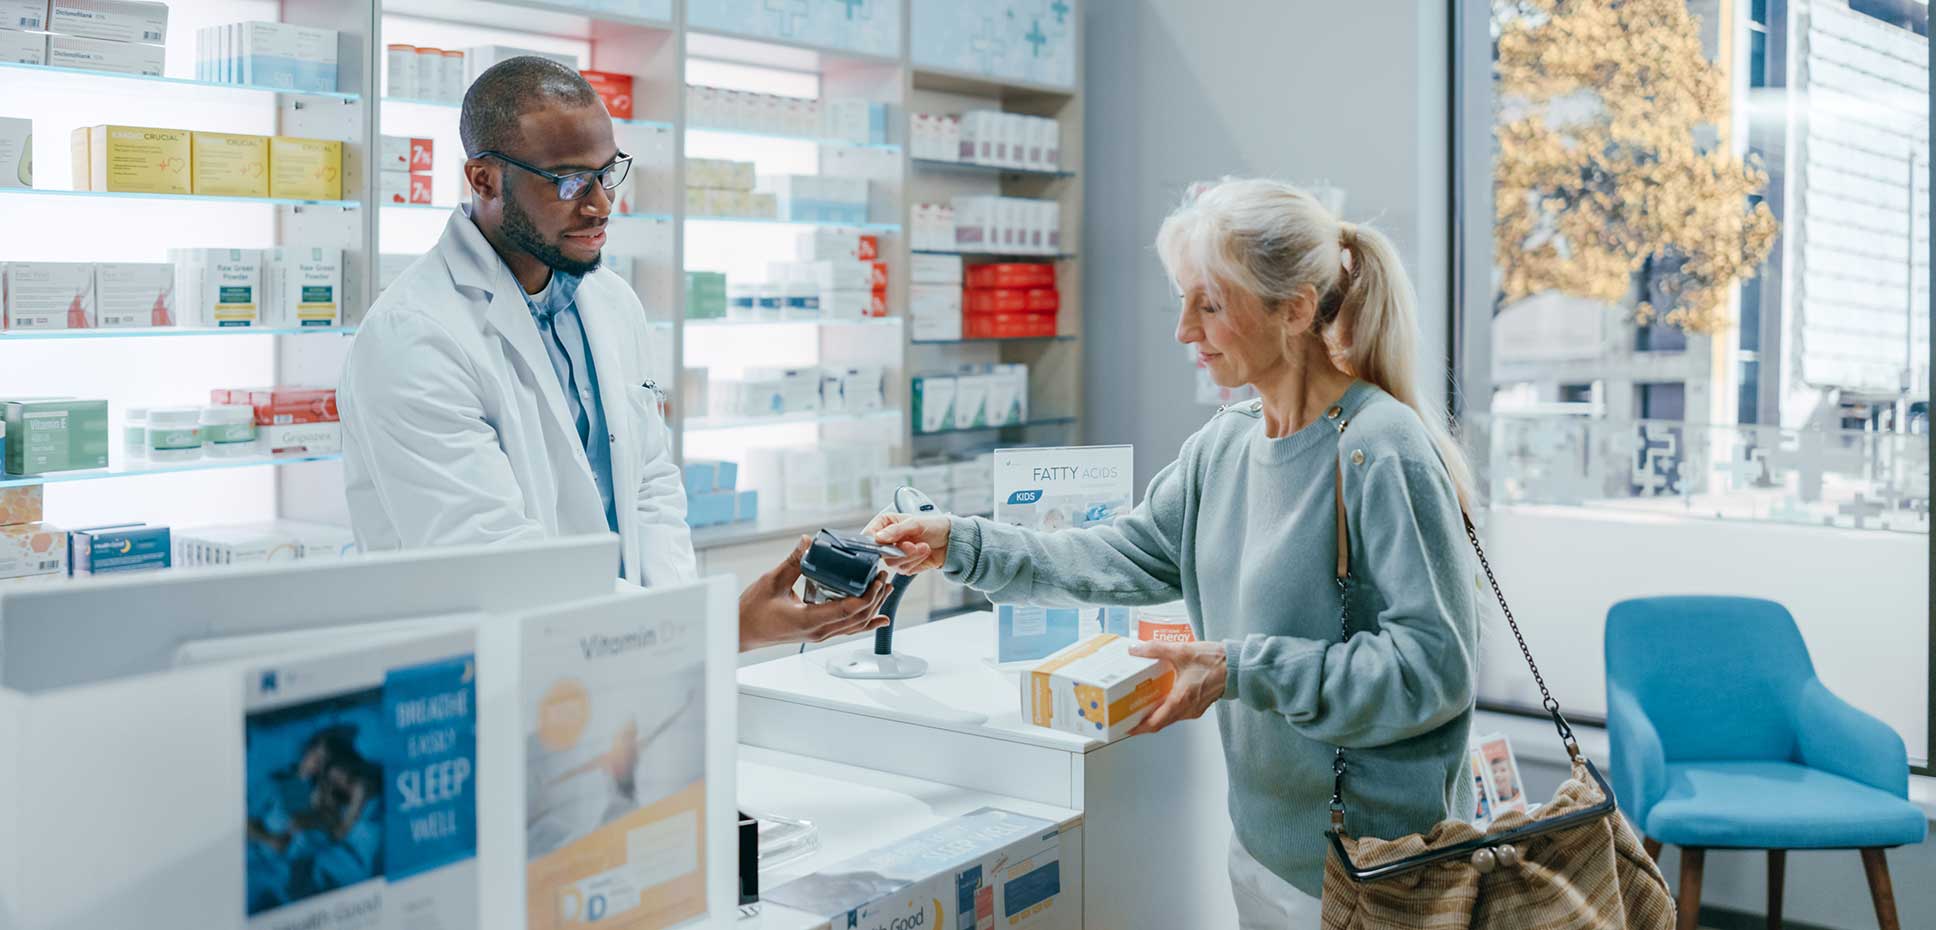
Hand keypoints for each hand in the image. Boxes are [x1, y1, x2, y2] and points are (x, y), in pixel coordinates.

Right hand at [739, 536, 890, 650]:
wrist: (741, 631)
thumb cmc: (752, 611)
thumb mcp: (772, 581)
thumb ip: (793, 561)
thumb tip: (809, 541)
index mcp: (810, 620)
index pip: (848, 609)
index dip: (867, 594)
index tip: (877, 577)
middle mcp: (819, 631)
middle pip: (857, 617)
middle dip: (875, 596)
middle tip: (883, 576)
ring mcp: (819, 634)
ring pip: (854, 625)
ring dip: (873, 607)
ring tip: (886, 589)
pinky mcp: (817, 632)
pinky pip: (846, 628)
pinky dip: (865, 622)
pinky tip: (879, 618)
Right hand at [866, 513, 949, 573]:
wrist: (950, 540)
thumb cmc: (933, 525)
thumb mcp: (915, 523)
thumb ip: (896, 530)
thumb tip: (879, 537)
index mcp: (885, 524)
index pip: (869, 535)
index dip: (874, 542)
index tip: (884, 544)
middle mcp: (887, 540)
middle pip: (880, 553)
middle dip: (899, 551)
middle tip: (912, 545)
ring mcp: (895, 555)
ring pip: (893, 563)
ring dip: (911, 556)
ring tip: (924, 547)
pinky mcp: (904, 566)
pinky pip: (905, 569)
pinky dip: (917, 562)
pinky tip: (925, 552)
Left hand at [1126, 641, 1227, 735]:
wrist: (1236, 666)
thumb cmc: (1215, 661)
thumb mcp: (1181, 650)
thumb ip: (1156, 649)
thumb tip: (1136, 649)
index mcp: (1180, 699)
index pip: (1155, 722)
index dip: (1138, 728)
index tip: (1126, 728)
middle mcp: (1187, 709)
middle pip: (1160, 723)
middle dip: (1142, 723)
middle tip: (1127, 718)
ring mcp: (1194, 709)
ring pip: (1169, 719)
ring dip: (1155, 717)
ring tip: (1140, 709)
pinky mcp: (1198, 706)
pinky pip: (1178, 713)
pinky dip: (1166, 710)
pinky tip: (1160, 699)